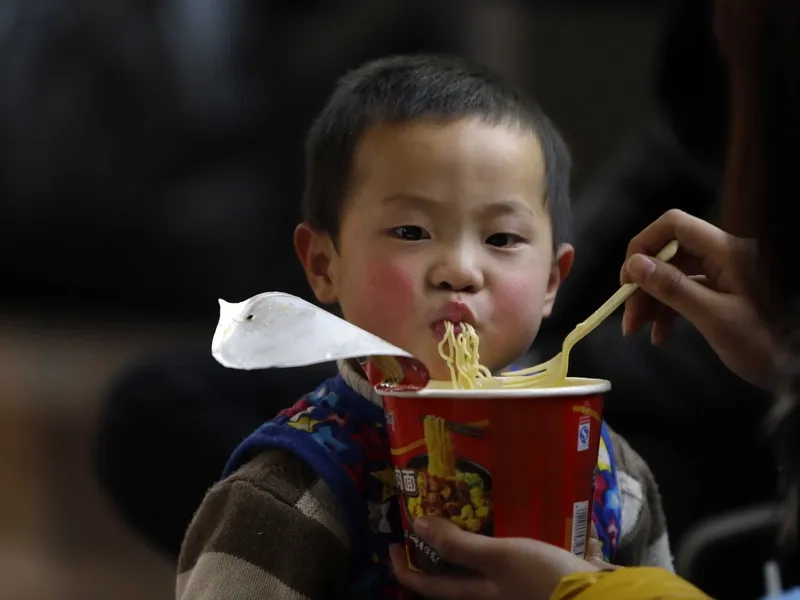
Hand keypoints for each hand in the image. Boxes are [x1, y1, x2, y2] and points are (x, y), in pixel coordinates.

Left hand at [390, 517, 607, 599]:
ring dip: (459, 543)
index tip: (390, 542)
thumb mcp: (498, 558)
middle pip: (449, 576)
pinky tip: (494, 520)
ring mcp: (506, 588)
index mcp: (474, 595)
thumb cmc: (541, 579)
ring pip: (472, 567)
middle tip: (424, 518)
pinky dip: (487, 542)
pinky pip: (495, 560)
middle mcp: (486, 595)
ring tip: (455, 511)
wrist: (595, 597)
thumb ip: (459, 545)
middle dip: (432, 550)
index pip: (427, 587)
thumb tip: (417, 526)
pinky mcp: (526, 577)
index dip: (403, 568)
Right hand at [621, 209, 775, 388]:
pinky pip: (686, 292)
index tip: (627, 280)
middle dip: (643, 283)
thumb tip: (635, 264)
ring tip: (637, 331)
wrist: (799, 371)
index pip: (673, 225)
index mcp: (726, 251)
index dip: (643, 245)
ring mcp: (725, 275)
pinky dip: (668, 311)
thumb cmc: (765, 344)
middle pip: (669, 253)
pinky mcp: (724, 293)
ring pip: (674, 275)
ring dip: (651, 300)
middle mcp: (724, 256)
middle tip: (627, 317)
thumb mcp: (714, 318)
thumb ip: (674, 288)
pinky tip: (660, 335)